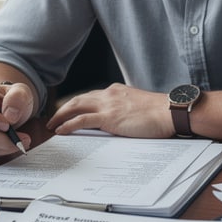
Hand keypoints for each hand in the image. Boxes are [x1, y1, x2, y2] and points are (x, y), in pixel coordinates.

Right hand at [0, 80, 32, 158]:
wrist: (3, 110)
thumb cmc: (8, 100)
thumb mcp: (19, 92)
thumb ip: (18, 98)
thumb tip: (10, 115)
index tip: (8, 125)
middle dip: (3, 139)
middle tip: (22, 140)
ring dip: (3, 147)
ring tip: (18, 142)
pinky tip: (5, 144)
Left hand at [46, 83, 174, 138]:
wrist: (169, 112)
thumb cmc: (160, 113)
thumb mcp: (139, 106)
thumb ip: (126, 109)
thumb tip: (121, 120)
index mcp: (116, 91)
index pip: (90, 96)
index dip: (77, 104)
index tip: (69, 111)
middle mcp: (109, 94)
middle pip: (79, 99)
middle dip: (63, 109)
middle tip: (54, 118)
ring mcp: (107, 105)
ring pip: (75, 107)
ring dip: (60, 116)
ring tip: (52, 125)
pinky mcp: (108, 118)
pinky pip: (81, 120)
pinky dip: (68, 124)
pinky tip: (61, 130)